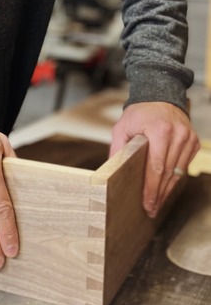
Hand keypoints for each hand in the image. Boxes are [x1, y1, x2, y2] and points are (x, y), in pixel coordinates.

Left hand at [109, 101, 199, 217]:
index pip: (156, 167)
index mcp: (159, 131)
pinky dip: (175, 178)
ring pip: (178, 172)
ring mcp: (188, 138)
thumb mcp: (122, 126)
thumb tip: (111, 170)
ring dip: (167, 189)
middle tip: (151, 209)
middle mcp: (177, 135)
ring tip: (157, 202)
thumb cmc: (140, 113)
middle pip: (168, 173)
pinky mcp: (193, 141)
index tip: (147, 203)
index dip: (152, 188)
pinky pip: (184, 166)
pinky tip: (166, 186)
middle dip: (159, 194)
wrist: (160, 95)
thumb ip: (118, 148)